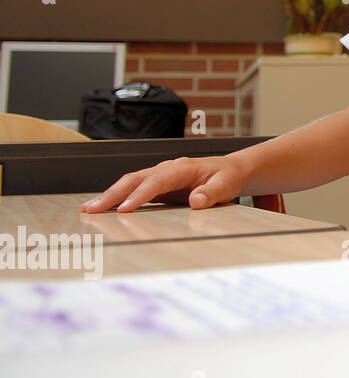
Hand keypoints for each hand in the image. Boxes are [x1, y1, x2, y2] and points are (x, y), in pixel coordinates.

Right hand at [80, 156, 248, 213]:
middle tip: (93, 209)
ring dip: (110, 195)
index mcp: (182, 168)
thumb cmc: (227, 177)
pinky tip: (105, 208)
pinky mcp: (157, 184)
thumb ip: (213, 192)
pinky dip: (118, 197)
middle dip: (113, 194)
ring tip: (90, 209)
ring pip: (130, 182)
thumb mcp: (226, 184)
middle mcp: (167, 168)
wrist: (229, 170)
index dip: (140, 195)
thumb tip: (197, 200)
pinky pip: (134, 189)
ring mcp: (160, 175)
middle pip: (135, 179)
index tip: (124, 208)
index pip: (156, 181)